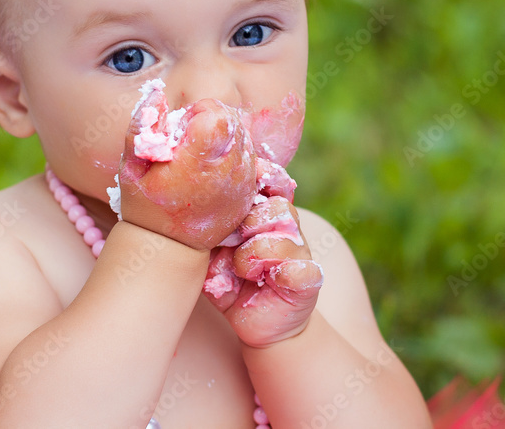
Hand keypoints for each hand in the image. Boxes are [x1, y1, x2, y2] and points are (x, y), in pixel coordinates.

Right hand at [118, 90, 256, 249]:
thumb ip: (141, 127)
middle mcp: (224, 173)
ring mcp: (241, 184)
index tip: (184, 127)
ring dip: (225, 136)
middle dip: (213, 120)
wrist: (170, 246)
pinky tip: (213, 168)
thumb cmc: (145, 203)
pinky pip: (250, 156)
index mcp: (195, 165)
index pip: (217, 114)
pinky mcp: (250, 191)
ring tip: (202, 155)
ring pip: (245, 136)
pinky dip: (234, 154)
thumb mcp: (130, 167)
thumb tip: (156, 93)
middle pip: (234, 121)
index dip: (201, 110)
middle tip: (192, 140)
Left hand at [203, 196, 323, 347]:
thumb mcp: (212, 255)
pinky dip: (284, 273)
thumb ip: (208, 233)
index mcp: (265, 213)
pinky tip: (269, 281)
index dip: (254, 182)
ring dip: (253, 253)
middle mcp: (288, 228)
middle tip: (228, 245)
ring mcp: (301, 252)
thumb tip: (195, 219)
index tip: (231, 194)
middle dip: (244, 224)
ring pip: (282, 234)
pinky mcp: (309, 280)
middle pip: (273, 206)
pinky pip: (301, 269)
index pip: (268, 182)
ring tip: (242, 270)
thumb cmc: (232, 283)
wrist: (258, 323)